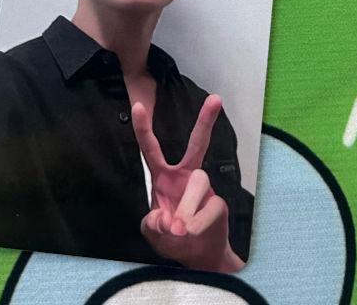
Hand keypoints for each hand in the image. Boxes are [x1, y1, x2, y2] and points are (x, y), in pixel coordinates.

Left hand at [131, 94, 244, 272]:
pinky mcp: (218, 204)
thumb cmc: (172, 239)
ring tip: (180, 230)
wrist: (199, 257)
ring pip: (198, 183)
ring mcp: (204, 189)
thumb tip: (167, 220)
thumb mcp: (153, 234)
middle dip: (206, 121)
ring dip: (187, 209)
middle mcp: (185, 177)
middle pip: (197, 145)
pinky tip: (191, 233)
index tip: (138, 106)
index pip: (151, 150)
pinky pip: (208, 209)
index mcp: (163, 178)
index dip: (144, 128)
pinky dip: (196, 225)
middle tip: (216, 98)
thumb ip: (153, 224)